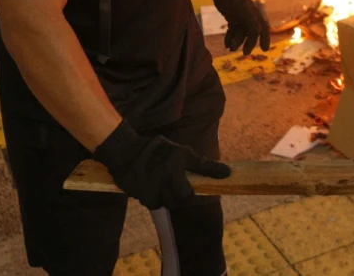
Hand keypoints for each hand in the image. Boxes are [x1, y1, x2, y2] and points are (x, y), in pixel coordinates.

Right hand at [93, 120, 229, 209]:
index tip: (195, 193)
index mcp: (175, 167)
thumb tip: (227, 173)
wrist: (126, 152)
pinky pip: (153, 203)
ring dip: (167, 197)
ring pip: (166, 204)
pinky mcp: (140, 195)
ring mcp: (150, 188)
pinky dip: (155, 198)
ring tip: (165, 185)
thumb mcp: (182, 152)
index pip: (189, 194)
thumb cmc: (158, 149)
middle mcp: (163, 178)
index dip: (194, 197)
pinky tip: (153, 187)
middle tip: (178, 187)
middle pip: (179, 201)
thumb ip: (203, 165)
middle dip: (181, 196)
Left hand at [206, 0, 270, 54]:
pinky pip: (233, 30)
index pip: (263, 29)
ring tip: (230, 49)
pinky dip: (230, 37)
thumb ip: (251, 21)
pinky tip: (226, 44)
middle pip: (251, 33)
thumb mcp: (243, 11)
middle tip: (244, 54)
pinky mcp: (232, 17)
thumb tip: (258, 31)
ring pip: (240, 33)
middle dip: (248, 44)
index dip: (265, 40)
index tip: (264, 50)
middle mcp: (249, 17)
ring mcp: (241, 17)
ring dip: (236, 41)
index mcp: (255, 15)